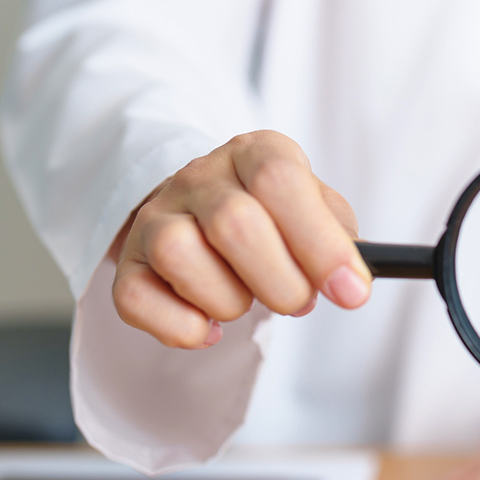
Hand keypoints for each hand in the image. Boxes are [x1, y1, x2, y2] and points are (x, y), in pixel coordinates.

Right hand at [110, 130, 370, 348]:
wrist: (203, 208)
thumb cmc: (273, 216)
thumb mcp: (315, 208)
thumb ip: (339, 238)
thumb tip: (351, 282)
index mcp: (254, 153)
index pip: (279, 181)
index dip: (320, 243)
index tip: (351, 293)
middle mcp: (199, 176)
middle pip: (232, 223)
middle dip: (280, 283)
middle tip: (298, 301)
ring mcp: (156, 216)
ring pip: (179, 254)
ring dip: (227, 300)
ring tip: (245, 299)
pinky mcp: (129, 262)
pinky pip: (136, 298)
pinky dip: (181, 327)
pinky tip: (207, 325)